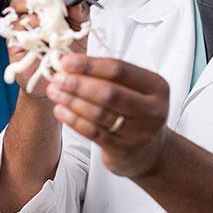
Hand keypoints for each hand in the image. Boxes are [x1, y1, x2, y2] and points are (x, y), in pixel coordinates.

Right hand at [7, 0, 90, 97]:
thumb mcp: (80, 29)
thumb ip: (80, 13)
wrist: (62, 77)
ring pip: (16, 4)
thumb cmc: (70, 50)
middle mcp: (29, 9)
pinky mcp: (15, 41)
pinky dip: (28, 26)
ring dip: (33, 6)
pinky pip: (15, 28)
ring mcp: (20, 24)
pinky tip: (41, 32)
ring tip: (49, 17)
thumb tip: (75, 3)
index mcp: (44, 0)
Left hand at [46, 54, 170, 177]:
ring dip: (72, 101)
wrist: (151, 151)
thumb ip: (109, 75)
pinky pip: (93, 132)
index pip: (120, 70)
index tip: (66, 62)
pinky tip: (60, 110)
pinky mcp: (123, 150)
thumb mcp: (136, 90)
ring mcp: (139, 133)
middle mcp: (153, 110)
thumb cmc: (137, 112)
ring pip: (98, 113)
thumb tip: (70, 63)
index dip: (90, 65)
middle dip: (78, 84)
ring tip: (54, 92)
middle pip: (109, 92)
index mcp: (157, 86)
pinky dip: (73, 119)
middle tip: (57, 78)